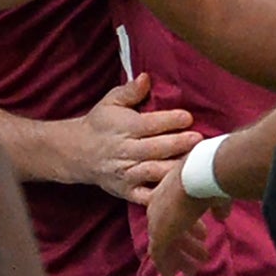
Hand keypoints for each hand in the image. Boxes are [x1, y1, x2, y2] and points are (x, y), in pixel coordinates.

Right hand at [67, 73, 199, 203]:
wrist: (76, 152)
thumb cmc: (100, 124)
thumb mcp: (110, 102)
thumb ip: (130, 91)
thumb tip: (146, 78)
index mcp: (124, 127)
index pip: (149, 124)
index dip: (170, 120)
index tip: (188, 117)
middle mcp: (125, 151)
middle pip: (155, 148)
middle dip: (178, 144)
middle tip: (199, 140)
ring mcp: (126, 173)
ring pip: (153, 172)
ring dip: (175, 170)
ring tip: (195, 165)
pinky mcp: (126, 191)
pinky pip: (146, 197)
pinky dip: (161, 197)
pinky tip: (180, 192)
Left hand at [146, 163, 227, 275]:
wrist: (200, 172)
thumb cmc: (212, 175)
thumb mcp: (216, 192)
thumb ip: (218, 205)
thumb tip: (221, 215)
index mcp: (171, 191)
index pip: (175, 214)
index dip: (190, 226)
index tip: (201, 236)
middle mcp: (159, 205)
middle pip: (168, 230)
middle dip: (185, 244)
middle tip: (201, 254)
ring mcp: (158, 220)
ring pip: (165, 245)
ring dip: (180, 258)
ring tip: (193, 269)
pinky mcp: (160, 234)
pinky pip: (160, 255)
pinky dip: (165, 266)